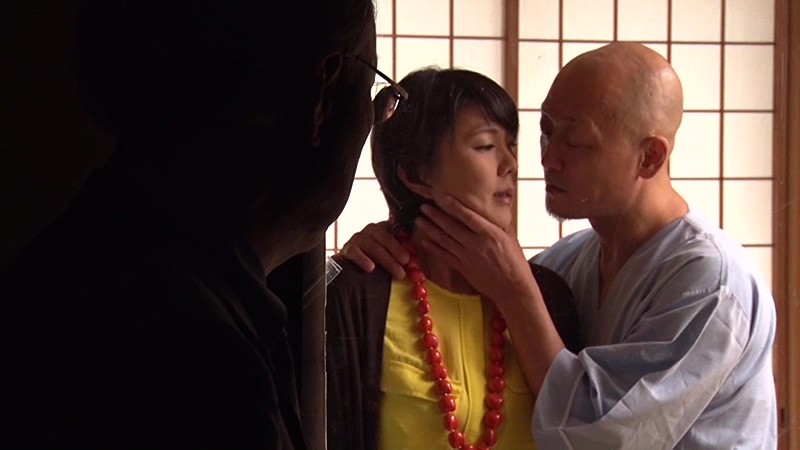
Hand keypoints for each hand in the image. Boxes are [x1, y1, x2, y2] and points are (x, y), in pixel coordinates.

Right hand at [339, 221, 409, 278]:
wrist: (352, 269)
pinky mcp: (348, 249)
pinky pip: (355, 252)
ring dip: (386, 259)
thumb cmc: (378, 263)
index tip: (413, 254)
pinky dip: (363, 259)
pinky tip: (370, 268)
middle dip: (397, 251)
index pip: (396, 229)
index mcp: (386, 228)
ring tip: (398, 273)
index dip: (405, 241)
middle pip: (385, 237)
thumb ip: (404, 256)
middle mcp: (372, 229)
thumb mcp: (393, 257)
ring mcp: (358, 238)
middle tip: (406, 263)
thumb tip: (417, 263)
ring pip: (372, 245)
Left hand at [416, 196, 563, 392]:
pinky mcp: (463, 268)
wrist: (513, 287)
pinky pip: (444, 256)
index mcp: (490, 233)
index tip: (442, 197)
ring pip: (445, 240)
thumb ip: (499, 223)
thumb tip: (494, 207)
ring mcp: (467, 256)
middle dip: (436, 215)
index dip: (454, 206)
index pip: (468, 216)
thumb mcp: (511, 237)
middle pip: (451, 227)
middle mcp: (476, 243)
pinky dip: (434, 248)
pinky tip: (424, 241)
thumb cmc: (515, 261)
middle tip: (423, 206)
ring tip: (419, 220)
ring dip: (430, 229)